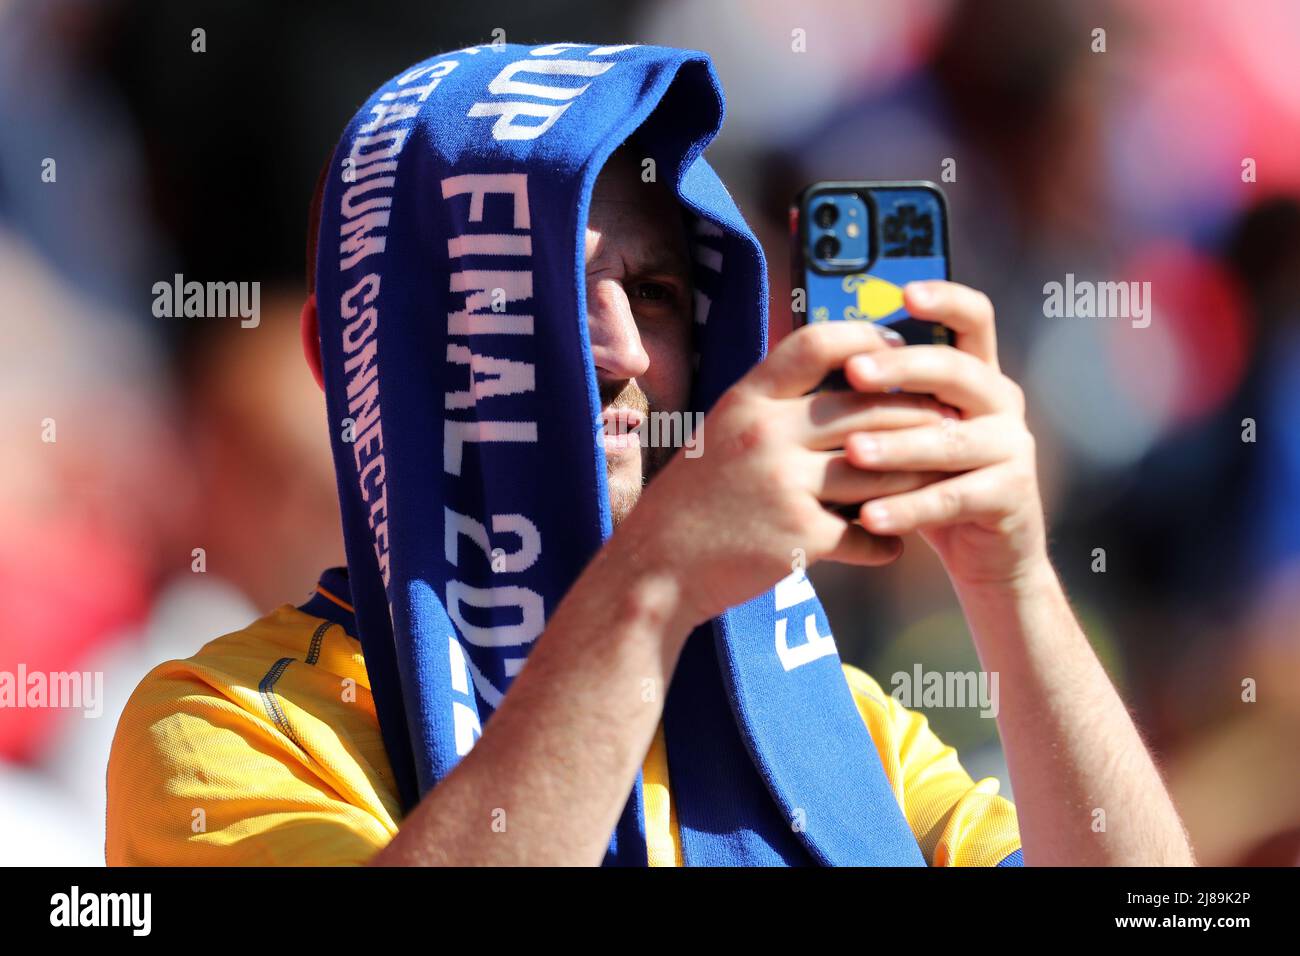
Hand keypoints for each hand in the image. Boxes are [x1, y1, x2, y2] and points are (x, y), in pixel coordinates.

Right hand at [617, 320, 949, 627]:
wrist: (656, 569)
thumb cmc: (693, 500)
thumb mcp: (722, 432)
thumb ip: (773, 406)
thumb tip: (840, 381)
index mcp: (747, 399)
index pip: (818, 344)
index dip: (869, 340)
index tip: (901, 349)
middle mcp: (766, 433)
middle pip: (867, 407)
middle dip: (918, 413)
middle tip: (947, 421)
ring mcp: (784, 484)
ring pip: (879, 470)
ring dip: (915, 478)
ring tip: (936, 482)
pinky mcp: (799, 536)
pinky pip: (865, 532)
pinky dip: (885, 542)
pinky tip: (892, 544)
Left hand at [841, 281, 1047, 589]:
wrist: (983, 552)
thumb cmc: (926, 479)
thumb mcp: (907, 429)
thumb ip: (884, 394)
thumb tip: (816, 349)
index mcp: (975, 374)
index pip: (973, 318)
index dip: (945, 299)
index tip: (905, 290)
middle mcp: (1000, 402)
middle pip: (956, 370)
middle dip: (902, 368)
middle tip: (854, 372)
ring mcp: (1012, 448)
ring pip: (950, 440)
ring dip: (897, 446)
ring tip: (852, 453)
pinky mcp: (1011, 496)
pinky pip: (952, 498)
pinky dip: (908, 508)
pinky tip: (869, 517)